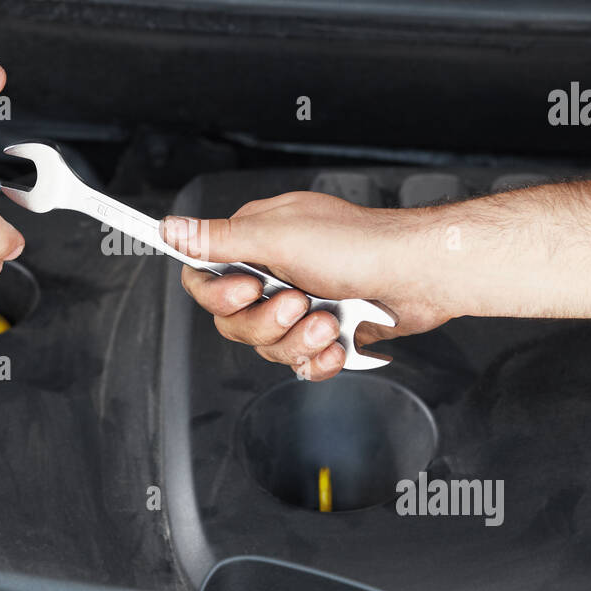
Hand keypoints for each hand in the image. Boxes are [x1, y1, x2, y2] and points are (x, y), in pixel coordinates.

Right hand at [161, 191, 449, 380]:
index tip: (249, 290)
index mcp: (256, 241)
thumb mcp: (280, 237)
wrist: (420, 276)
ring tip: (329, 322)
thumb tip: (170, 228)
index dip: (220, 295)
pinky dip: (320, 359)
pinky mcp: (326, 331)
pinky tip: (340, 344)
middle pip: (233, 322)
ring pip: (268, 346)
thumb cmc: (361, 246)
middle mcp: (274, 271)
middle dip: (267, 323)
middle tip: (298, 305)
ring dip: (299, 342)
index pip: (204, 277)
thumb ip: (220, 240)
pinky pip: (301, 362)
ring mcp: (301, 303)